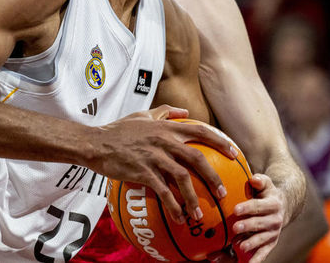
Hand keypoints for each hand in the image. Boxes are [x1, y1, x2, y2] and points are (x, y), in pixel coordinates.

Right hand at [95, 105, 237, 223]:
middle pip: (197, 158)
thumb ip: (165, 112)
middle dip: (213, 177)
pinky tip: (178, 217)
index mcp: (166, 128)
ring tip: (200, 213)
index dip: (220, 142)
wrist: (95, 143)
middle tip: (222, 193)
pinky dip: (173, 206)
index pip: (200, 131)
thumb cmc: (118, 130)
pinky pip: (163, 191)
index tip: (234, 153)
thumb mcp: (142, 115)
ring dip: (194, 197)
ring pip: (182, 178)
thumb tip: (185, 111)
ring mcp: (153, 157)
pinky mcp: (142, 172)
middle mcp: (163, 141)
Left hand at [230, 174, 285, 261]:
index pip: (259, 206)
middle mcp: (275, 220)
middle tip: (235, 228)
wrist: (282, 207)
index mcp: (273, 204)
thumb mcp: (265, 184)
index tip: (235, 209)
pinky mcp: (271, 243)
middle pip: (260, 224)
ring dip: (251, 243)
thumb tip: (254, 179)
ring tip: (239, 245)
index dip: (248, 208)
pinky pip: (264, 252)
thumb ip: (260, 181)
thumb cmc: (266, 193)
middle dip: (247, 226)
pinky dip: (257, 259)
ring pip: (262, 239)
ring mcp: (273, 233)